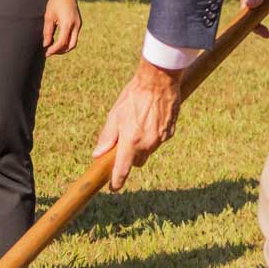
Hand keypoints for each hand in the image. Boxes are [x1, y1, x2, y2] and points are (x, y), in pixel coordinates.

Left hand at [42, 0, 81, 56]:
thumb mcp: (49, 16)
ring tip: (53, 47)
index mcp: (68, 24)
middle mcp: (76, 25)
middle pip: (71, 46)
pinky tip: (58, 39)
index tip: (46, 53)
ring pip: (74, 42)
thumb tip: (46, 44)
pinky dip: (67, 40)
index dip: (54, 50)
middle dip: (61, 51)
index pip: (62, 43)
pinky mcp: (79, 23)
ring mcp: (79, 24)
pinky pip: (74, 36)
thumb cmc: (56, 1)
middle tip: (50, 52)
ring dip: (64, 47)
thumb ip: (47, 32)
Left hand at [91, 59, 183, 190]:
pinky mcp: (170, 132)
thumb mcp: (115, 114)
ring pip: (149, 151)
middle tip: (125, 141)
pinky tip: (150, 119)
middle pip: (138, 161)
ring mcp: (161, 139)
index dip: (117, 180)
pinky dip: (153, 135)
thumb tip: (98, 154)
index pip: (123, 168)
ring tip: (138, 123)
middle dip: (131, 156)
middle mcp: (148, 143)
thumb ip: (107, 137)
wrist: (159, 80)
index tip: (113, 187)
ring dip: (142, 144)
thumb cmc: (134, 95)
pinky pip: (159, 141)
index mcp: (132, 140)